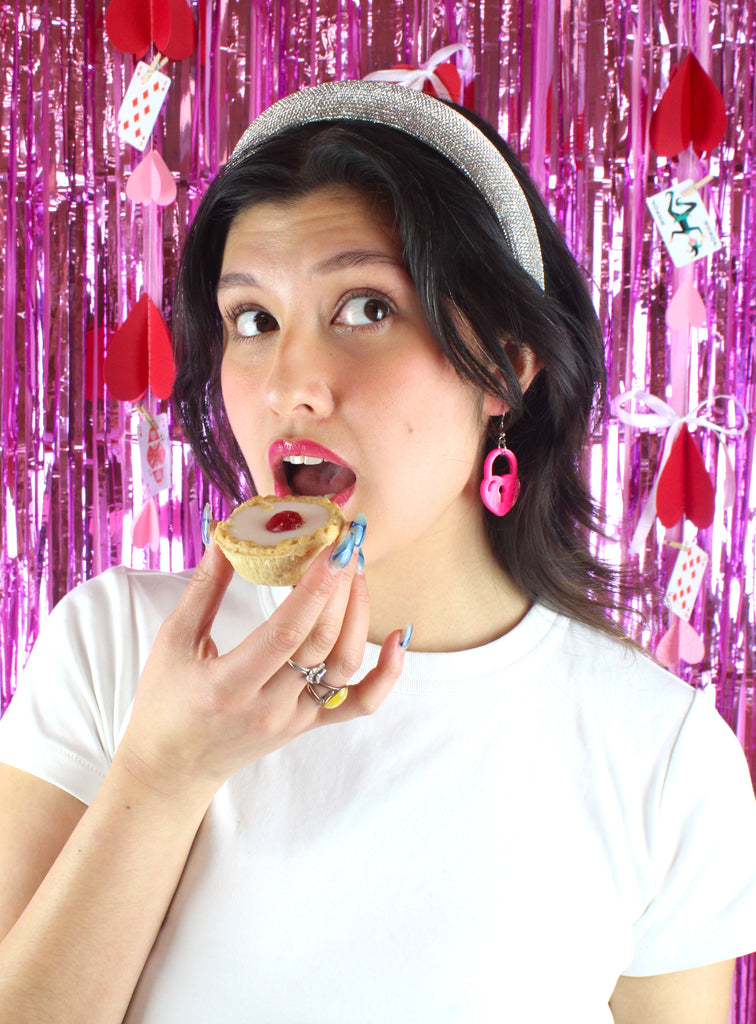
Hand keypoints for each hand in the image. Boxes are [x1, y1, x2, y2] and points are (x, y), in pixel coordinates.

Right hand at [116, 535, 405, 799]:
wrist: (172, 770)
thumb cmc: (166, 702)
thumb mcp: (173, 642)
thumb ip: (204, 588)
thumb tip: (226, 535)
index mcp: (231, 683)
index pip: (286, 631)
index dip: (316, 588)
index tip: (334, 548)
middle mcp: (270, 705)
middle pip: (323, 642)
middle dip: (342, 588)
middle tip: (348, 544)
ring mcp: (295, 718)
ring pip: (345, 666)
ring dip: (360, 616)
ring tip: (356, 572)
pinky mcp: (309, 726)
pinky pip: (359, 704)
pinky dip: (387, 675)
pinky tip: (397, 638)